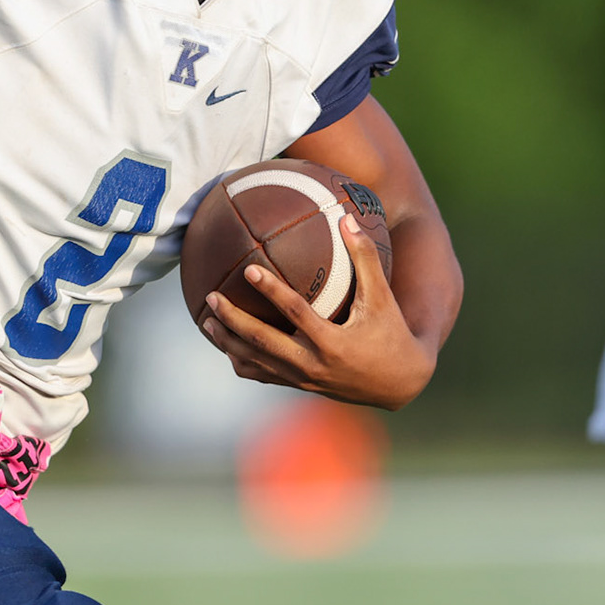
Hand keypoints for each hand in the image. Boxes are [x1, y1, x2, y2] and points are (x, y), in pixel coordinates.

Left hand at [200, 215, 435, 409]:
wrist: (399, 383)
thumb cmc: (392, 333)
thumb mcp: (382, 297)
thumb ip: (365, 258)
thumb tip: (346, 218)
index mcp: (333, 342)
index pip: (295, 313)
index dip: (271, 291)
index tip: (249, 269)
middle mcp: (313, 364)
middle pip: (263, 342)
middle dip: (233, 320)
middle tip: (212, 297)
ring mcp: (303, 378)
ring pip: (256, 362)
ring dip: (229, 342)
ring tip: (206, 320)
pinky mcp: (300, 386)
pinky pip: (263, 375)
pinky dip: (242, 360)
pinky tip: (227, 344)